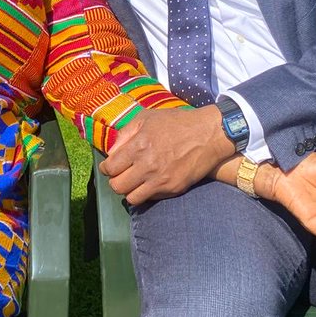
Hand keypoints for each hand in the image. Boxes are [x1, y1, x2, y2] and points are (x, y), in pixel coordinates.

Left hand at [101, 106, 235, 204]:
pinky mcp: (173, 188)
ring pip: (132, 198)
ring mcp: (161, 180)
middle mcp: (147, 166)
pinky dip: (147, 193)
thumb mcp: (147, 117)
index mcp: (138, 146)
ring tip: (135, 181)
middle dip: (116, 181)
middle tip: (122, 174)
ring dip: (130, 190)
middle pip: (117, 186)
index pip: (110, 168)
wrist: (208, 134)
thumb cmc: (176, 123)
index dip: (106, 168)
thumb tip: (112, 152)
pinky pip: (151, 198)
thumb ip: (125, 133)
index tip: (111, 166)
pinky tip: (151, 182)